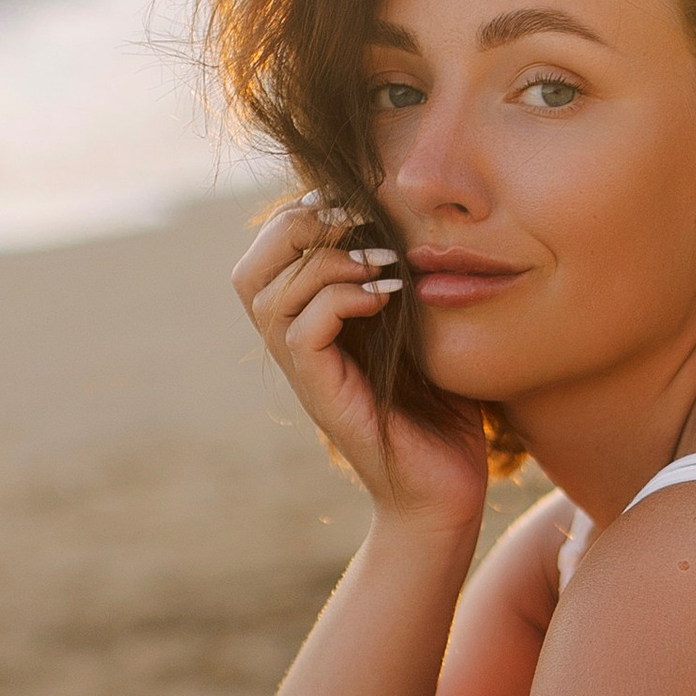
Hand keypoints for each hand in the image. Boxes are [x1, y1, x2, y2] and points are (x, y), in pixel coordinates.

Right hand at [232, 192, 487, 534]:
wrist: (445, 495)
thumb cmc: (443, 416)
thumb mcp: (425, 331)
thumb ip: (405, 280)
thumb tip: (413, 219)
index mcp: (311, 325)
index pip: (268, 255)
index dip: (299, 215)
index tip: (353, 199)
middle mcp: (296, 348)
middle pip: (250, 270)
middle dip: (297, 227)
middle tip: (355, 218)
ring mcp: (305, 375)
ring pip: (267, 296)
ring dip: (324, 261)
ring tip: (380, 259)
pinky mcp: (322, 396)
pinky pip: (300, 331)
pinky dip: (339, 300)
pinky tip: (385, 298)